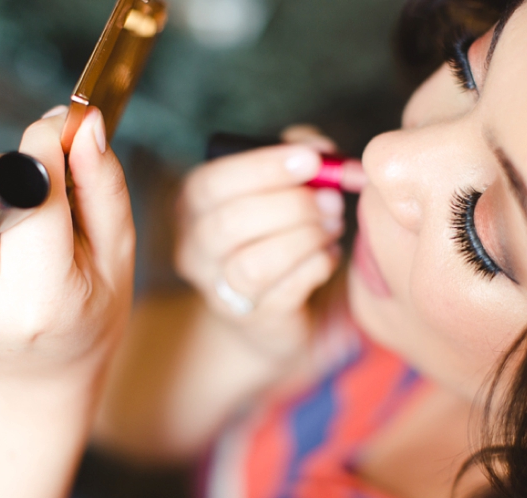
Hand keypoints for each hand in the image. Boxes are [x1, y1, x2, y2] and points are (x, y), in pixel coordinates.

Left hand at [0, 107, 134, 380]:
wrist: (35, 380)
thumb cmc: (88, 317)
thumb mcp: (118, 259)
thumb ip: (103, 188)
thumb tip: (85, 125)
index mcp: (41, 299)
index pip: (30, 200)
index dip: (45, 148)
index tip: (62, 133)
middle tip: (10, 172)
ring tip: (7, 212)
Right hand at [175, 126, 347, 359]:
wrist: (275, 309)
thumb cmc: (278, 230)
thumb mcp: (284, 183)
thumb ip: (300, 153)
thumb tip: (321, 149)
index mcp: (193, 205)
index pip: (212, 182)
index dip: (263, 168)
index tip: (311, 159)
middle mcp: (194, 249)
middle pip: (230, 223)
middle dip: (292, 205)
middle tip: (333, 201)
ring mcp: (219, 290)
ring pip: (254, 264)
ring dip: (305, 239)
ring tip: (332, 227)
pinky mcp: (253, 320)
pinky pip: (286, 291)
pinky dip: (317, 267)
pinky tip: (328, 255)